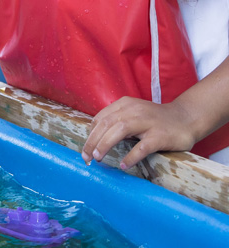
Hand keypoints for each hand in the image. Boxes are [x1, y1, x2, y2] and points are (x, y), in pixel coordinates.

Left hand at [82, 96, 198, 169]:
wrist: (185, 118)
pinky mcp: (160, 136)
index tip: (85, 148)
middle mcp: (134, 110)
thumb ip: (117, 120)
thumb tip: (96, 137)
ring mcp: (147, 122)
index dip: (90, 134)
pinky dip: (131, 156)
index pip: (101, 118)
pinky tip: (123, 165)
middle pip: (107, 124)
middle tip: (86, 157)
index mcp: (124, 104)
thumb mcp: (133, 113)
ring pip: (120, 130)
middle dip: (93, 141)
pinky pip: (142, 147)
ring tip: (98, 158)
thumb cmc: (155, 119)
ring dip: (106, 144)